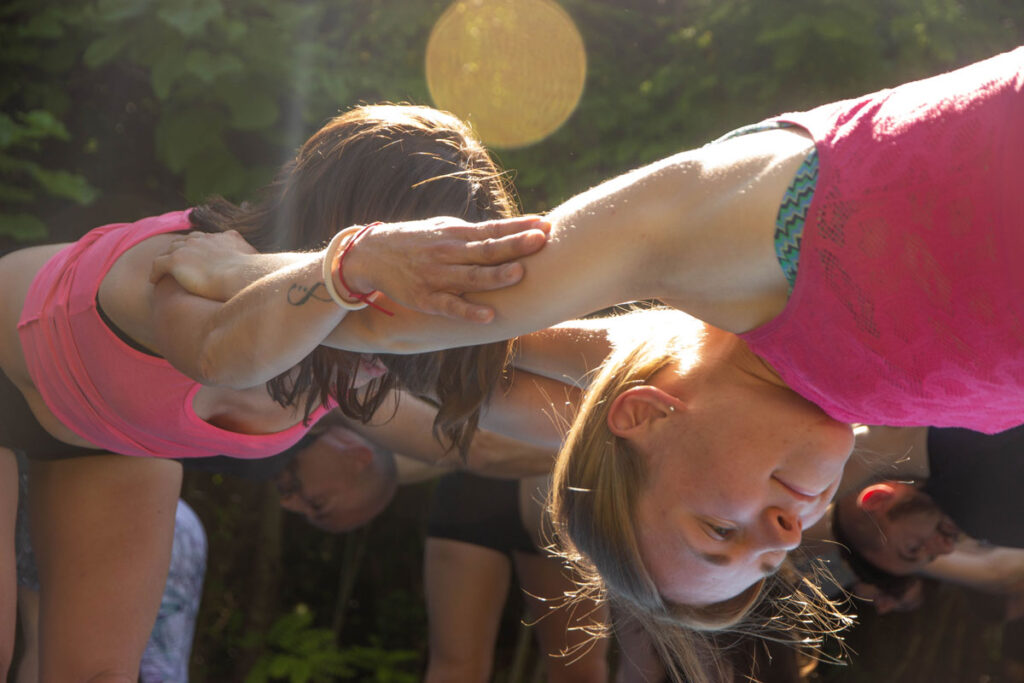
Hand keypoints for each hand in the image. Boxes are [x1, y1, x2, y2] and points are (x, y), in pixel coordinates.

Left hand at [150, 230, 259, 300]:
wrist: (242, 277)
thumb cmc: (254, 276)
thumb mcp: (259, 262)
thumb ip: (255, 259)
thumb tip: (267, 266)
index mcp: (224, 237)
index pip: (207, 238)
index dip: (199, 247)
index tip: (197, 257)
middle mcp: (204, 238)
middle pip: (186, 241)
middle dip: (180, 250)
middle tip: (176, 263)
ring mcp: (189, 248)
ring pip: (170, 250)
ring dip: (166, 260)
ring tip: (163, 272)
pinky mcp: (176, 260)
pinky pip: (158, 264)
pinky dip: (155, 272)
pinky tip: (154, 281)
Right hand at [342, 215, 549, 322]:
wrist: (370, 254)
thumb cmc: (417, 241)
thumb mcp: (443, 229)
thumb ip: (474, 233)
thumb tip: (510, 231)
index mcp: (455, 234)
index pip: (493, 229)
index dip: (519, 227)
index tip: (545, 224)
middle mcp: (447, 252)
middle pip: (486, 249)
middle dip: (514, 245)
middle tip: (541, 240)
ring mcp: (436, 276)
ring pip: (471, 277)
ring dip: (495, 276)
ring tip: (520, 273)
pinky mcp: (425, 299)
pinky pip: (450, 306)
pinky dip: (469, 311)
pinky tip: (489, 315)